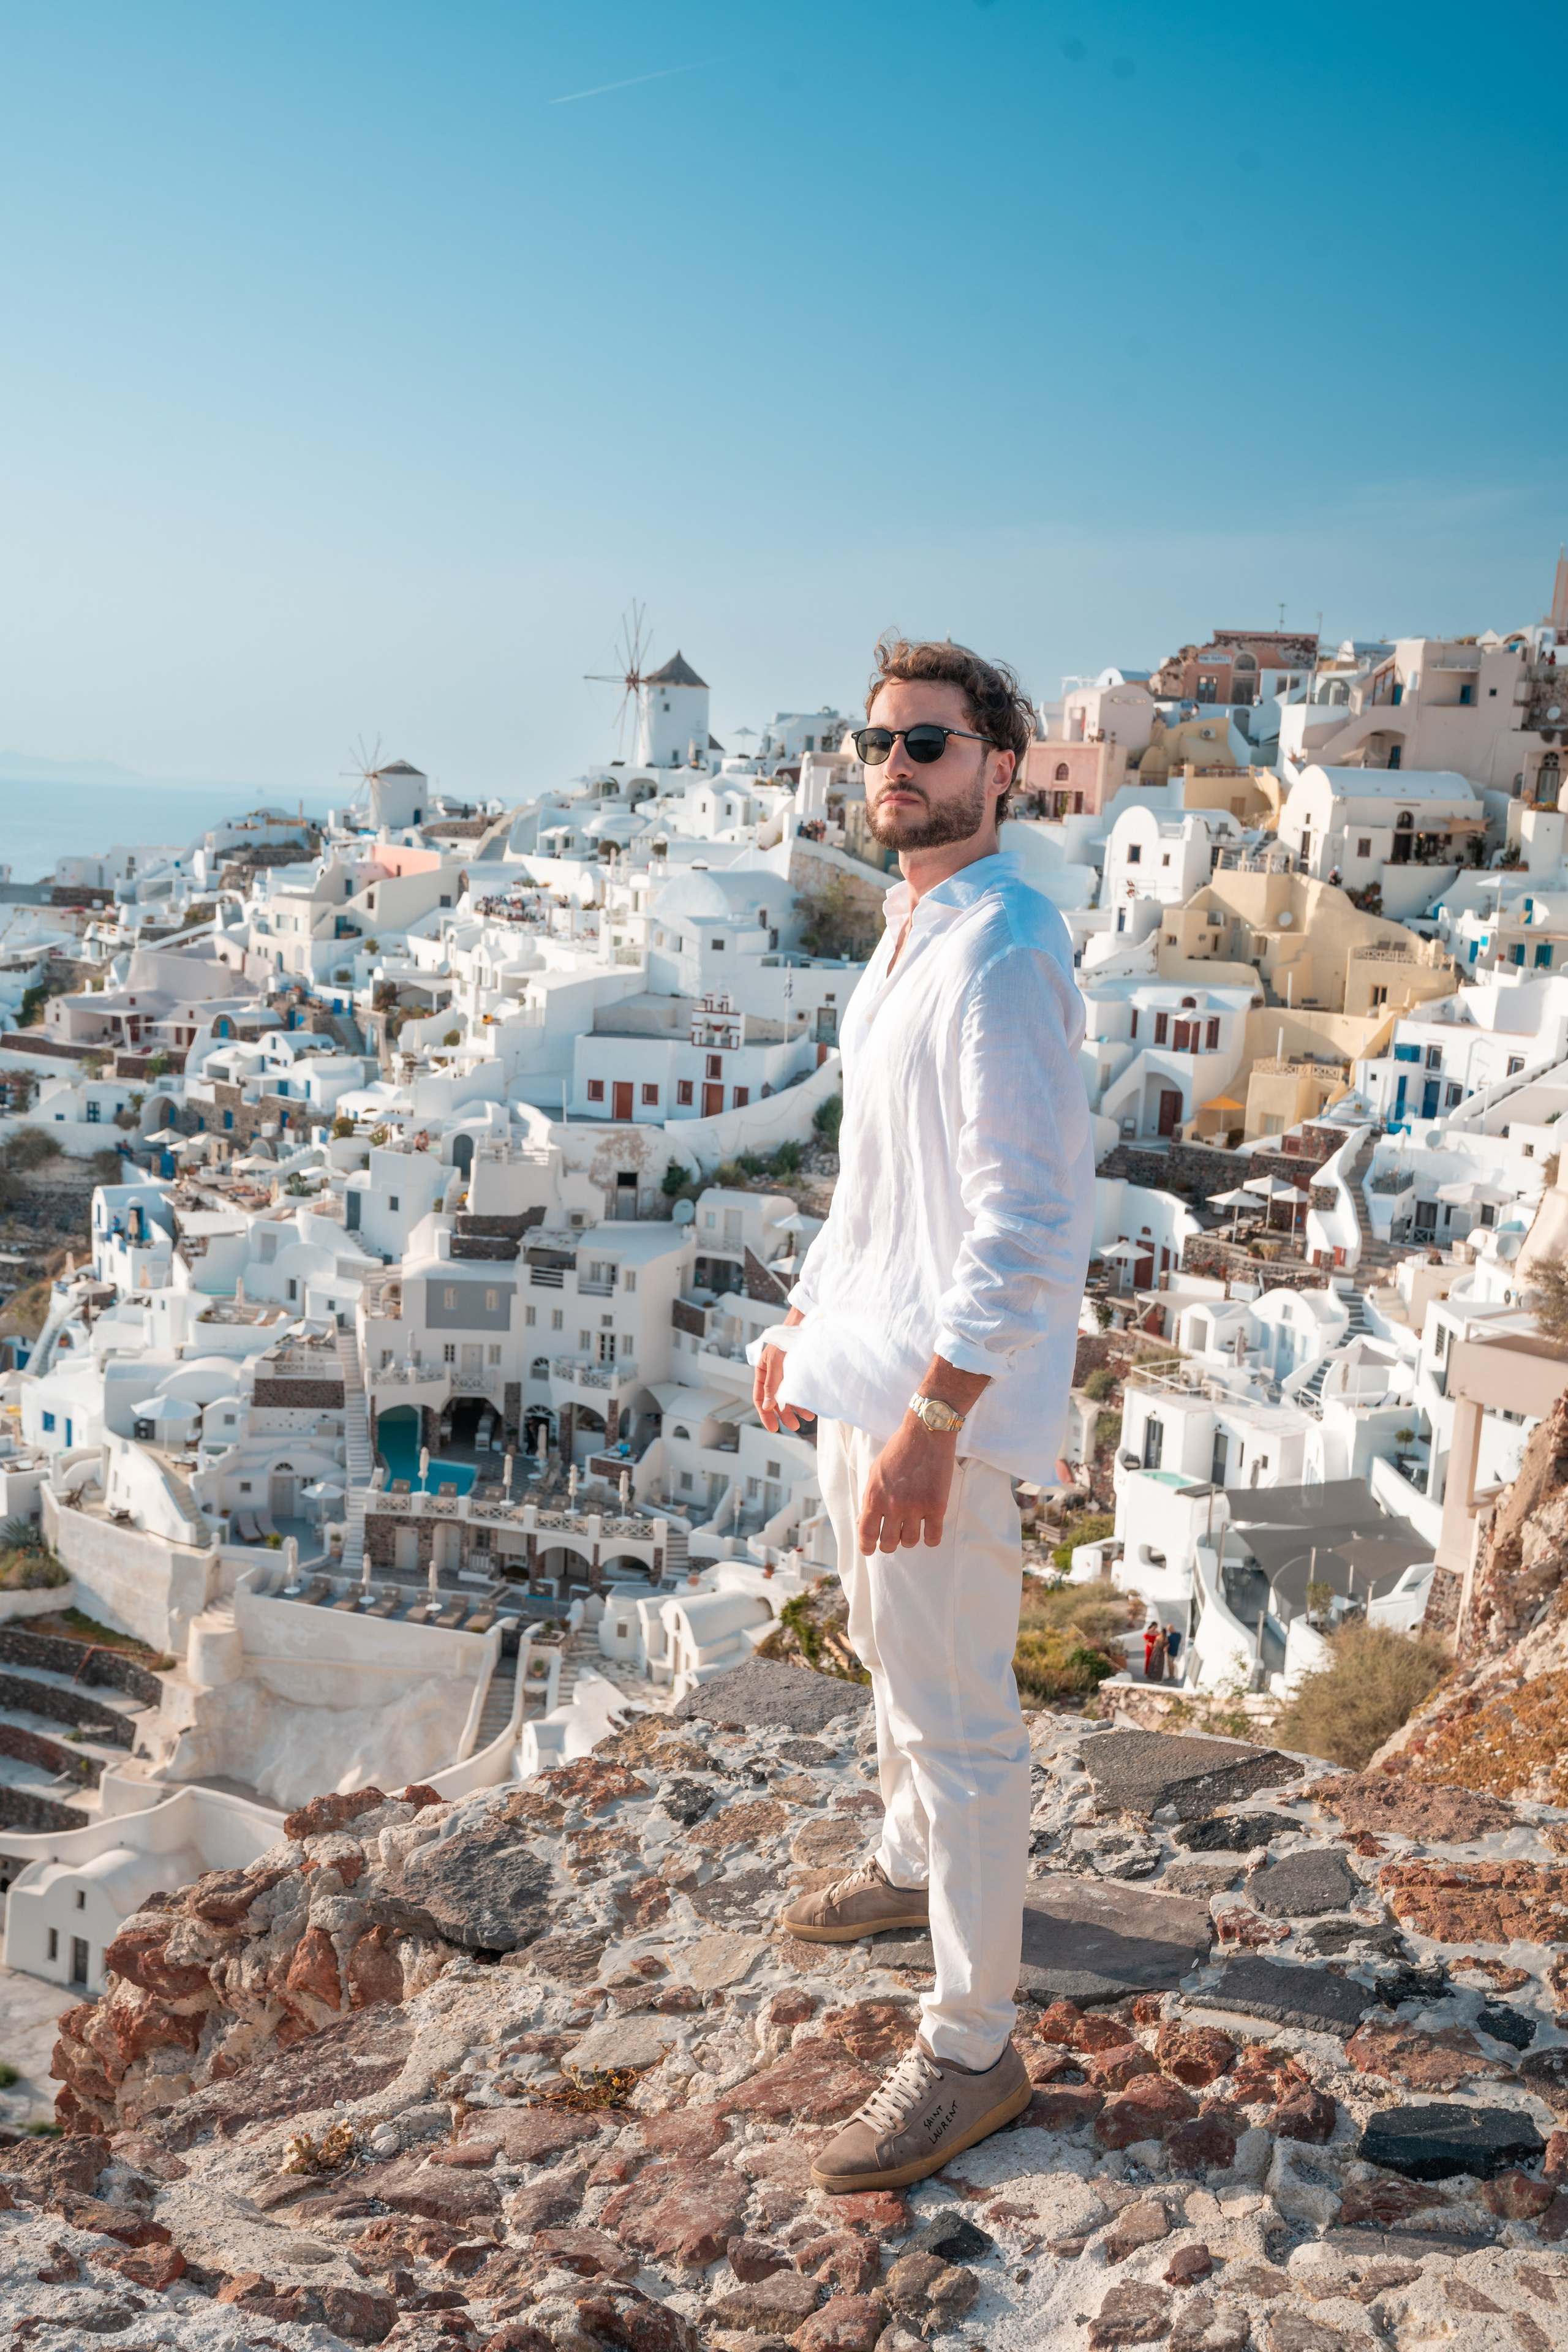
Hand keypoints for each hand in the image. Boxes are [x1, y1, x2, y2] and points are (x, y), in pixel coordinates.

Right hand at [754, 1310, 814, 1433]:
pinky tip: (811, 1407)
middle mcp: (773, 1374)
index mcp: (762, 1371)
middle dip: (784, 1415)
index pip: (760, 1398)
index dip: (765, 1415)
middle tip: (794, 1426)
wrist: (808, 1322)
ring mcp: (787, 1373)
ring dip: (796, 1408)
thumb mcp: (778, 1362)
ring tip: (808, 1418)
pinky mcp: (800, 1371)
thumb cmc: (788, 1339)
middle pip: (775, 1400)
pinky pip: (800, 1389)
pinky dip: (804, 1399)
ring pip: (789, 1396)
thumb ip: (773, 1385)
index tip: (773, 1429)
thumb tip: (767, 1407)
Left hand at [857, 1415, 956, 1553]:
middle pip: (889, 1543)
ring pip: (910, 1542)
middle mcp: (893, 1506)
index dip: (867, 1547)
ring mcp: (916, 1507)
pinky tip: (929, 1530)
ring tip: (912, 1527)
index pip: (866, 1534)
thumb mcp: (874, 1472)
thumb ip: (868, 1498)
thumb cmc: (898, 1449)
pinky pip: (933, 1537)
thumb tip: (862, 1521)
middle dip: (889, 1544)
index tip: (870, 1550)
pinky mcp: (937, 1506)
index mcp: (874, 1497)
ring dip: (909, 1539)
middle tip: (893, 1537)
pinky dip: (930, 1539)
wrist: (926, 1433)